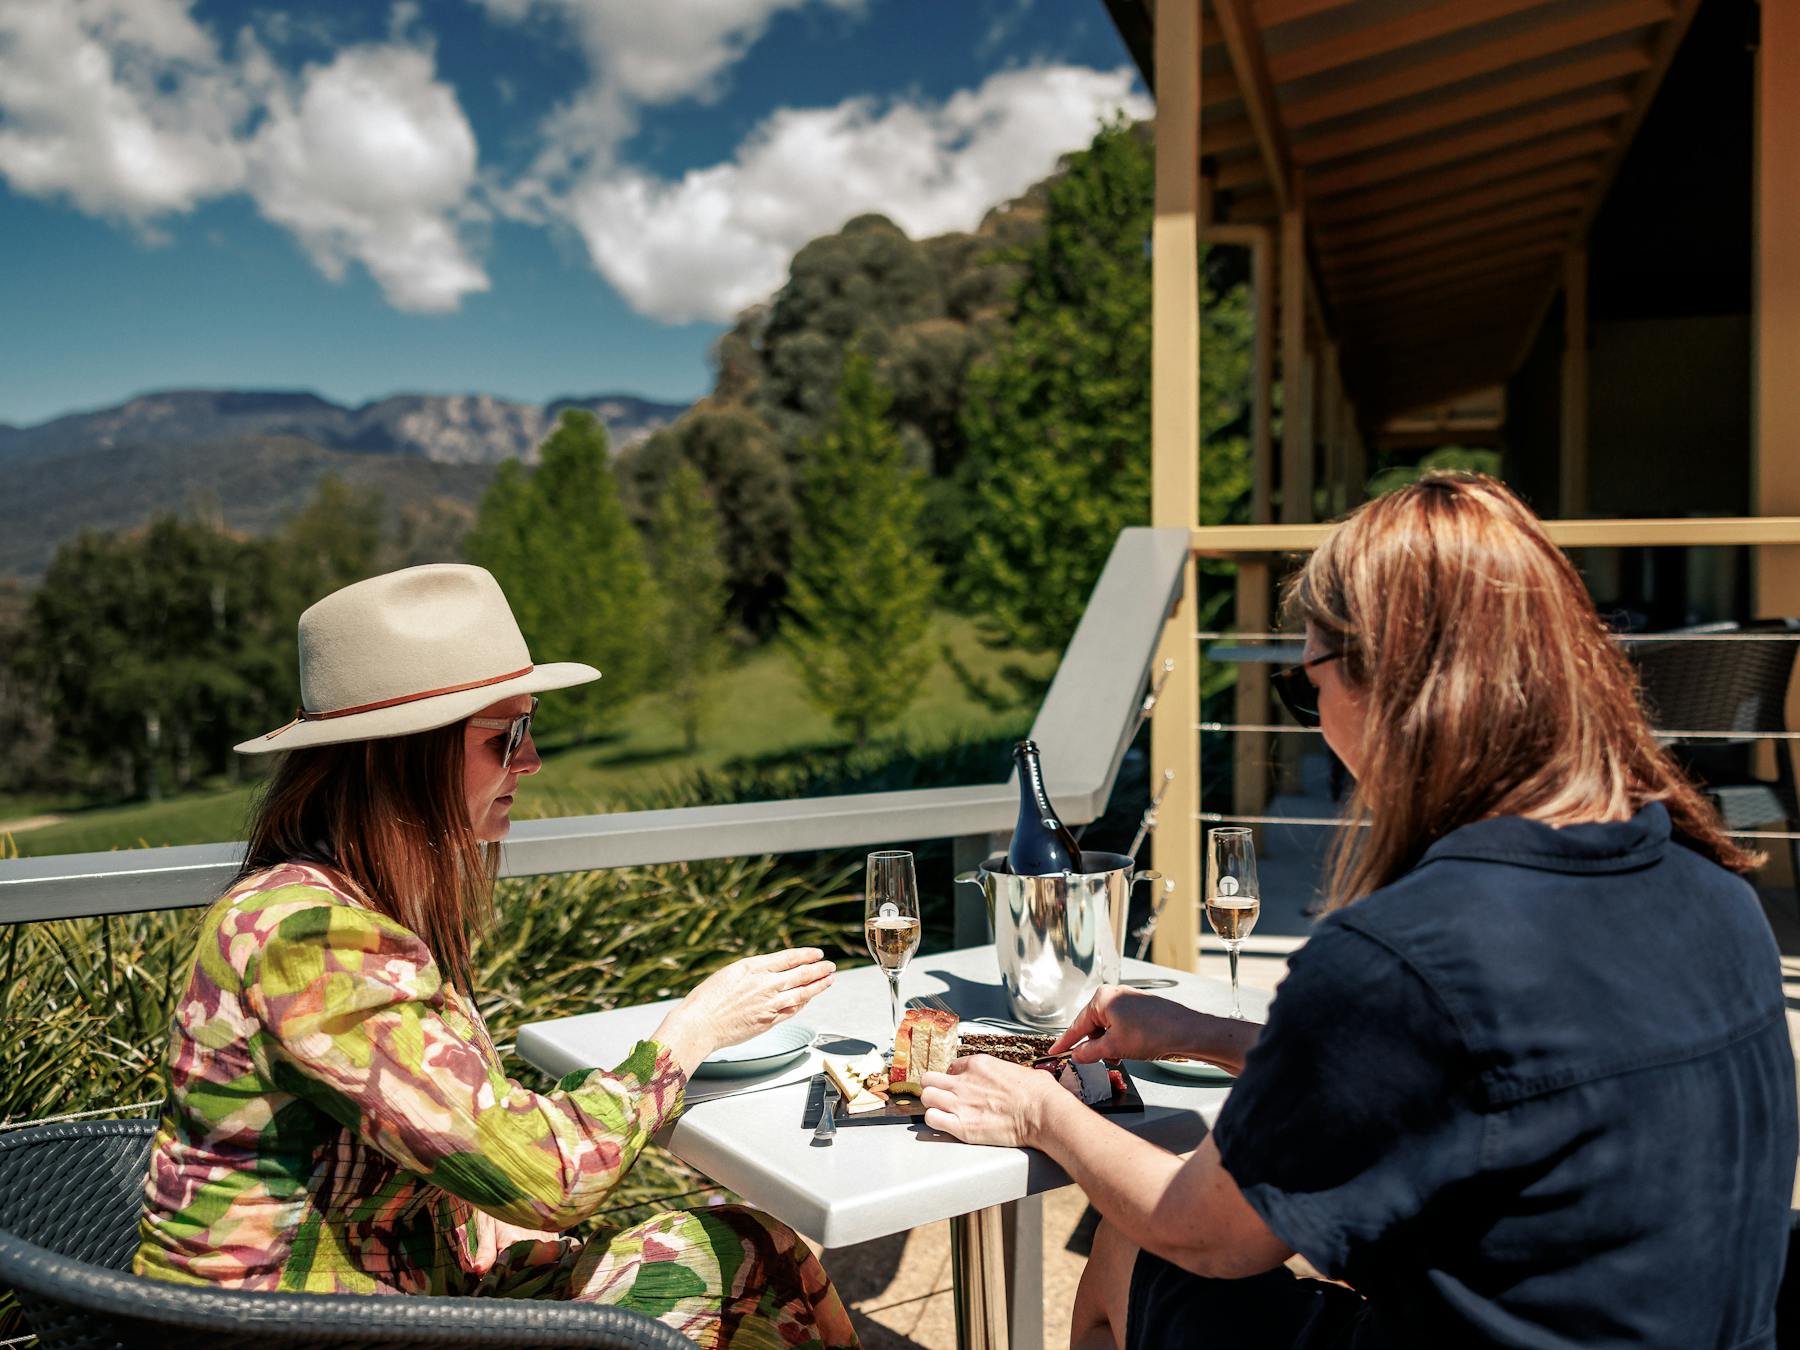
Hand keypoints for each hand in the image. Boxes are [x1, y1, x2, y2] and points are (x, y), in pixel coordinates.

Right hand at [653, 948, 834, 1075]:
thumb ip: (753, 972)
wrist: (699, 1024)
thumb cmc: (707, 1000)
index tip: (817, 953)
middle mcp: (765, 984)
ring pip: (802, 993)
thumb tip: (770, 972)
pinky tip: (809, 1000)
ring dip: (818, 986)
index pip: (788, 958)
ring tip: (829, 980)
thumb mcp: (729, 974)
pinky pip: (792, 1010)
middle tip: (831, 966)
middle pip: (801, 974)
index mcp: (753, 967)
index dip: (806, 955)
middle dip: (819, 969)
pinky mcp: (768, 1021)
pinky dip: (803, 1004)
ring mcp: (769, 1003)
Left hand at [920, 1055, 1060, 1147]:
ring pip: (926, 1097)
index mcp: (978, 1065)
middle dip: (933, 1088)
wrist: (1043, 1112)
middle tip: (941, 1097)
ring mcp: (961, 1103)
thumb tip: (1007, 1079)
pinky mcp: (962, 1126)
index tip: (959, 1087)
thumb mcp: (1018, 1070)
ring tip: (942, 1111)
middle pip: (929, 1079)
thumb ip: (1002, 1073)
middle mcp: (964, 1081)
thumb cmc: (1038, 1093)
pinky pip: (932, 1119)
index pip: (951, 1067)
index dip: (953, 1078)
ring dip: (932, 1104)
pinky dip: (935, 1121)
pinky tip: (944, 1124)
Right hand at [1049, 985, 1198, 1062]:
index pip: (1076, 1024)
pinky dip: (1120, 1040)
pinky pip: (1120, 1026)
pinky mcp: (1139, 1009)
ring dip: (1109, 1045)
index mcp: (1102, 998)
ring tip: (1121, 1056)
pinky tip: (1130, 1050)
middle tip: (1097, 1061)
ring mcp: (1127, 1000)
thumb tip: (1077, 1055)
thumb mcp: (1114, 1047)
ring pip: (1107, 1027)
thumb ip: (1090, 1052)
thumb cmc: (1152, 1033)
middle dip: (1094, 1045)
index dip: (1065, 1042)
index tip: (1054, 1051)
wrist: (1185, 1032)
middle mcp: (1113, 995)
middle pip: (1092, 1026)